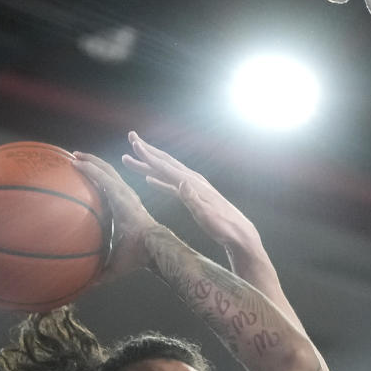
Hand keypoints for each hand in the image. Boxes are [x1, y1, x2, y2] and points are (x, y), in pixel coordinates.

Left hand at [71, 151, 157, 279]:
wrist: (151, 248)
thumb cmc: (136, 256)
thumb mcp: (113, 265)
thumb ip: (100, 274)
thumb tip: (86, 287)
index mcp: (123, 208)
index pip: (109, 189)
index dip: (97, 180)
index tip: (84, 175)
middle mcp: (124, 196)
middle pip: (106, 173)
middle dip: (92, 163)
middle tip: (75, 158)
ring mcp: (124, 193)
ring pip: (105, 170)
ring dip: (89, 161)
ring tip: (74, 155)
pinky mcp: (122, 193)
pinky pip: (103, 176)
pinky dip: (90, 168)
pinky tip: (77, 163)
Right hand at [122, 132, 257, 252]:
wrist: (238, 233)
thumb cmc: (223, 227)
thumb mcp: (207, 215)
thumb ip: (192, 199)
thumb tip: (181, 182)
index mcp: (192, 183)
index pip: (166, 167)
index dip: (148, 155)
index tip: (134, 143)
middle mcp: (191, 180)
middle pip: (164, 162)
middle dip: (147, 150)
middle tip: (131, 137)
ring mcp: (192, 186)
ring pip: (166, 171)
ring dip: (149, 164)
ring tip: (132, 158)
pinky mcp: (193, 195)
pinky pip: (171, 184)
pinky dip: (159, 180)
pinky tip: (150, 179)